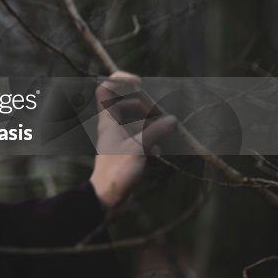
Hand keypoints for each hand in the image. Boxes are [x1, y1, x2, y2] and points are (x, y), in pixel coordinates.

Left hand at [89, 71, 175, 208]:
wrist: (108, 197)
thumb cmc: (117, 170)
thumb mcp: (138, 148)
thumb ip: (155, 131)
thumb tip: (172, 119)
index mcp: (108, 119)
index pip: (105, 89)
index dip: (119, 80)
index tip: (139, 82)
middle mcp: (112, 125)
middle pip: (127, 104)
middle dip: (145, 106)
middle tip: (160, 112)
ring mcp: (119, 138)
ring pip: (136, 122)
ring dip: (150, 125)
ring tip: (163, 131)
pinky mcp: (126, 150)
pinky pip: (140, 138)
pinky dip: (150, 141)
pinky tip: (157, 151)